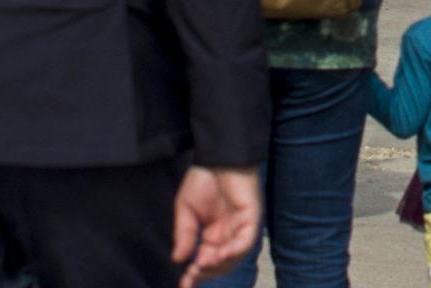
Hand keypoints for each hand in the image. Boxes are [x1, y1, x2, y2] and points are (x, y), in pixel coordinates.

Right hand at [171, 164, 260, 285]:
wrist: (217, 155)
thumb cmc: (202, 179)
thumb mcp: (185, 209)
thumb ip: (184, 234)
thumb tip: (178, 259)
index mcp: (213, 234)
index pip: (206, 261)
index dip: (195, 275)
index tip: (182, 285)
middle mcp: (229, 234)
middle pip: (221, 264)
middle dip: (206, 273)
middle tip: (192, 275)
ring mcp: (241, 227)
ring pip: (234, 257)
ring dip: (218, 265)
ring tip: (201, 265)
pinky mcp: (252, 218)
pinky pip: (245, 241)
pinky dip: (233, 251)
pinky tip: (218, 255)